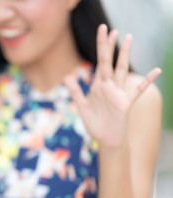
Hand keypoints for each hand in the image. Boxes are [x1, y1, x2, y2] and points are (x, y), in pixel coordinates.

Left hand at [64, 24, 161, 147]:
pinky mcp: (125, 104)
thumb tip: (67, 76)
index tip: (102, 31)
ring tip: (129, 38)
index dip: (100, 48)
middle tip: (111, 29)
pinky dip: (147, 81)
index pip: (100, 62)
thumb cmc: (96, 124)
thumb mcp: (82, 106)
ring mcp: (118, 93)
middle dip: (109, 46)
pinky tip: (156, 71)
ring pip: (121, 70)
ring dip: (125, 55)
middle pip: (109, 62)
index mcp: (98, 86)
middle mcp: (108, 86)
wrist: (106, 140)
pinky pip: (137, 90)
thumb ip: (75, 92)